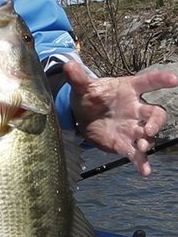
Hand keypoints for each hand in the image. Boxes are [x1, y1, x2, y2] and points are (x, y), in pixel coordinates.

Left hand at [65, 60, 177, 175]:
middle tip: (150, 128)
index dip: (161, 79)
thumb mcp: (82, 87)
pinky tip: (145, 172)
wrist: (83, 115)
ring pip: (149, 135)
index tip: (173, 79)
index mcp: (128, 89)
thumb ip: (77, 78)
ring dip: (148, 141)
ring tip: (143, 147)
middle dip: (157, 121)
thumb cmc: (90, 97)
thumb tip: (68, 64)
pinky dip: (141, 163)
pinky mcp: (126, 143)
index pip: (148, 82)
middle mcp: (136, 108)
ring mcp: (133, 127)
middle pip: (156, 113)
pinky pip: (137, 154)